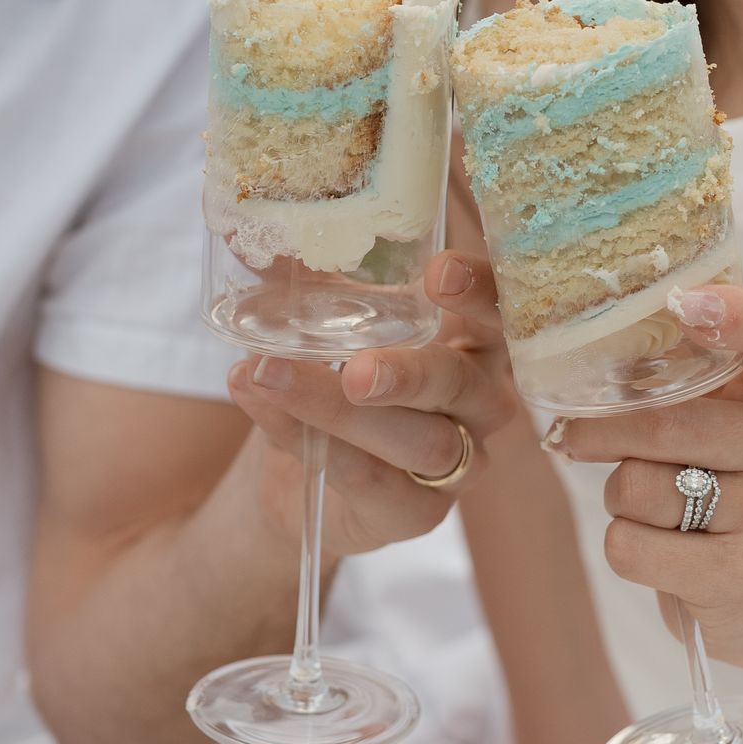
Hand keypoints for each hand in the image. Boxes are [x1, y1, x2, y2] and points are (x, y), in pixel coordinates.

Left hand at [225, 252, 517, 557]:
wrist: (294, 476)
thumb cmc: (332, 381)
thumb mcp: (325, 324)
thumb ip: (303, 285)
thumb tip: (242, 230)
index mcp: (474, 341)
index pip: (500, 311)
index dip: (481, 293)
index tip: (439, 272)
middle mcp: (480, 402)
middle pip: (462, 385)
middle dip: (410, 374)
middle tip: (356, 369)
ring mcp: (459, 464)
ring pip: (418, 441)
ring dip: (339, 411)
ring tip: (272, 375)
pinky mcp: (418, 513)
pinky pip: (368, 478)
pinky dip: (307, 439)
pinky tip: (260, 402)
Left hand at [550, 285, 742, 672]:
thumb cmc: (737, 479)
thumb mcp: (737, 414)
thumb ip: (691, 373)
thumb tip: (584, 351)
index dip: (739, 314)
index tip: (684, 303)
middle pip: (670, 422)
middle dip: (601, 430)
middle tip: (575, 435)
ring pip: (639, 486)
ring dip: (618, 492)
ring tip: (648, 500)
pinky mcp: (739, 575)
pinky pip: (631, 546)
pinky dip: (624, 544)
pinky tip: (658, 545)